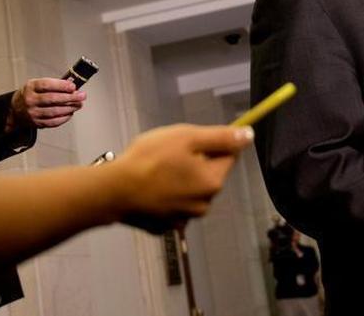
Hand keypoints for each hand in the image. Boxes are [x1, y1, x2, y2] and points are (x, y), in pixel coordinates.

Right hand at [8, 77, 85, 129]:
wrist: (16, 110)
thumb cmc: (31, 94)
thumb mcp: (36, 84)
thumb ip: (53, 85)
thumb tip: (72, 86)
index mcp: (31, 87)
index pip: (47, 85)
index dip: (62, 86)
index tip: (73, 86)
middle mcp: (30, 100)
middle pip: (52, 99)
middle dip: (70, 97)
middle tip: (82, 96)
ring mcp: (33, 113)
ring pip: (54, 111)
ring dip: (70, 108)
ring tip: (79, 104)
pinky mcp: (36, 123)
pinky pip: (53, 122)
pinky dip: (64, 118)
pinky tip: (70, 113)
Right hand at [111, 124, 253, 233]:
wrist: (114, 191)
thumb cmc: (150, 159)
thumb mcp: (186, 137)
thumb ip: (220, 137)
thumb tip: (249, 136)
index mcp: (213, 182)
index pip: (229, 156)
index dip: (212, 144)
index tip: (189, 141)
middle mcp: (204, 205)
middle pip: (208, 176)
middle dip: (194, 163)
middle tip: (168, 154)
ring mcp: (184, 219)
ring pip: (190, 192)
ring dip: (180, 180)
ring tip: (155, 171)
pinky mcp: (164, 226)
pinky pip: (172, 206)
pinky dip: (165, 197)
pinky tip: (148, 189)